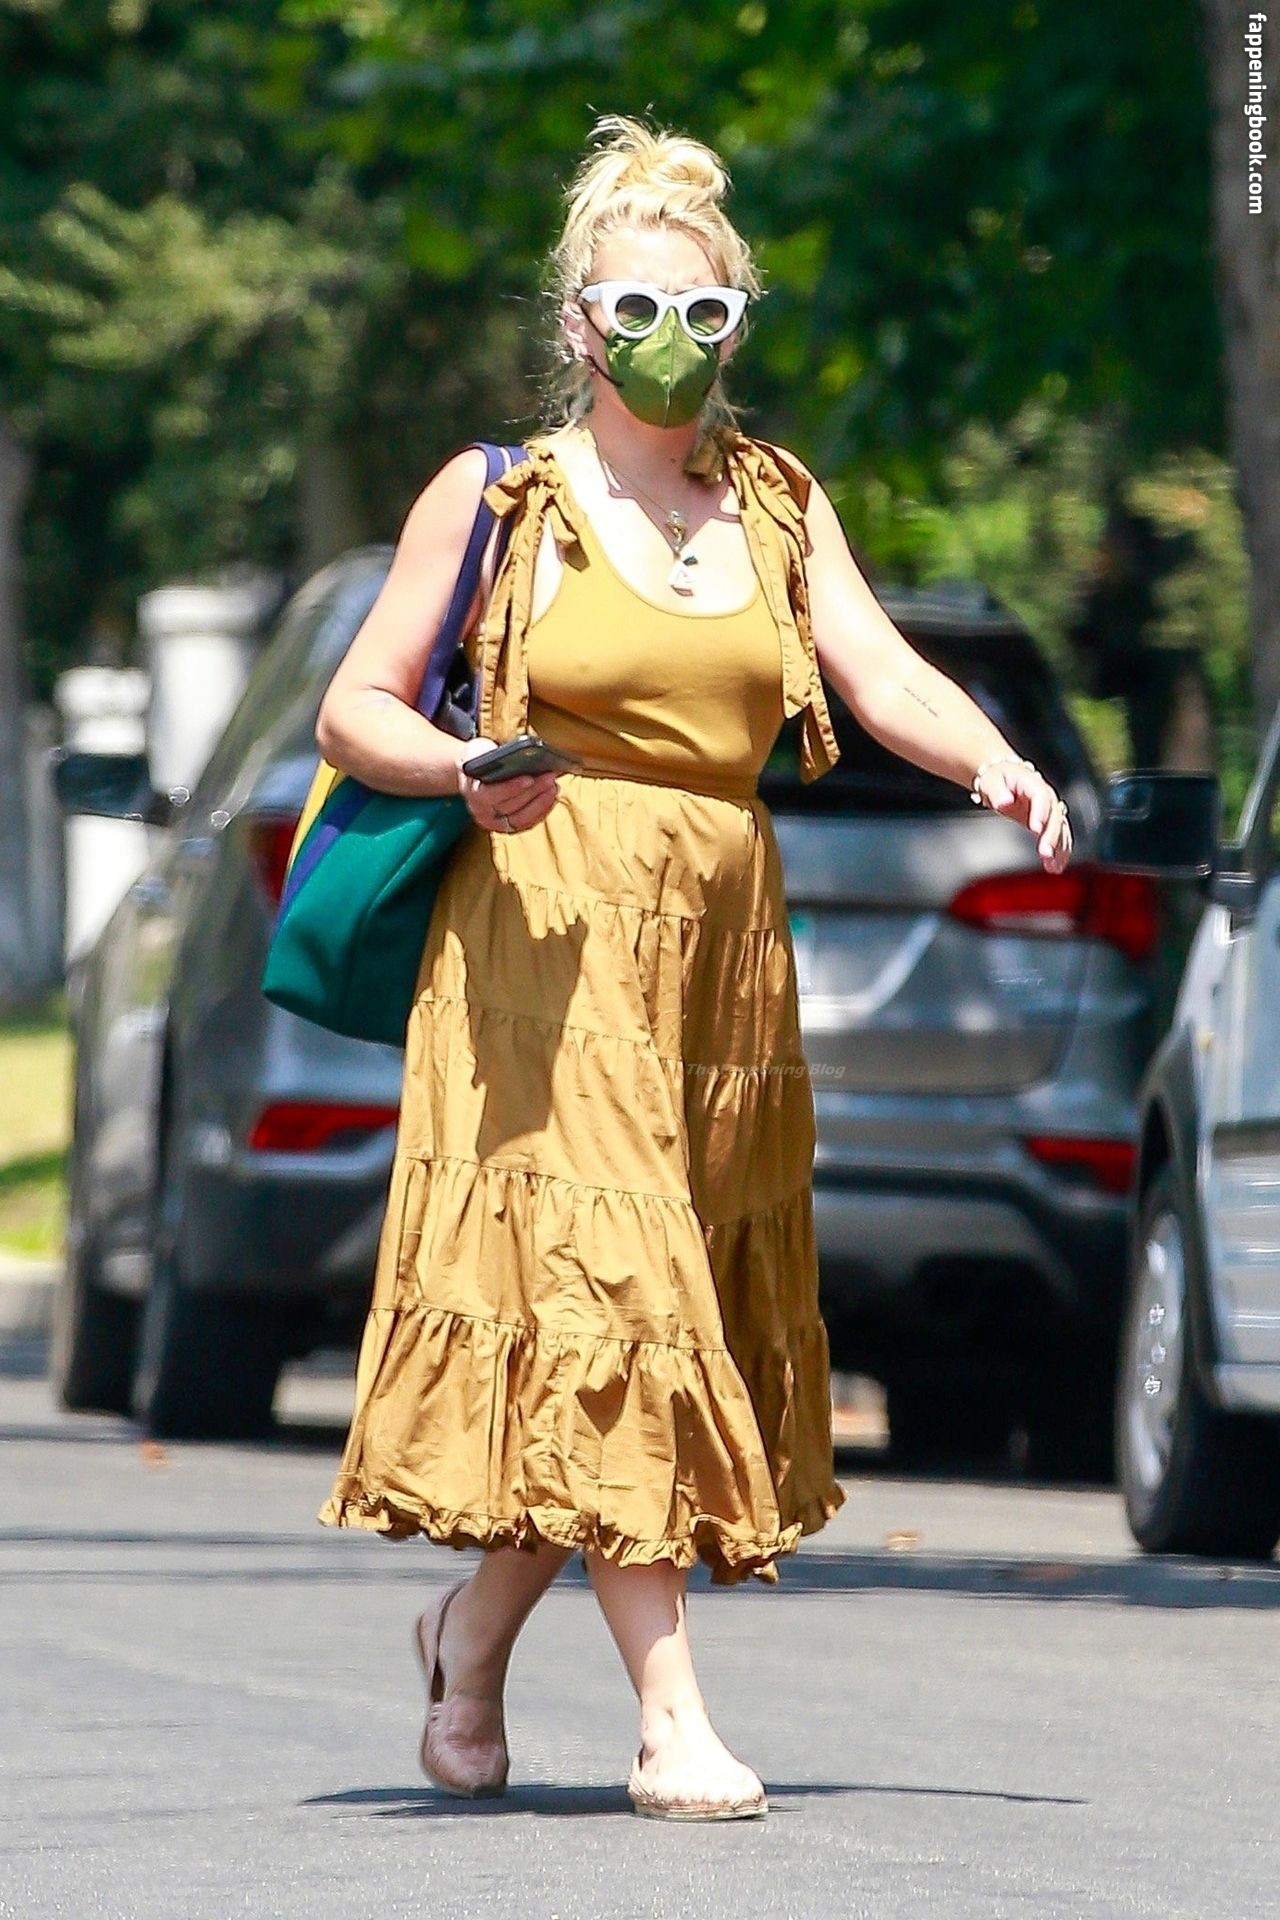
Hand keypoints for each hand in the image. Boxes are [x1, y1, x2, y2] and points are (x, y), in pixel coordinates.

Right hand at [457, 737, 561, 835]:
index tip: (530, 778)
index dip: (511, 788)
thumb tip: (513, 753)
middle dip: (533, 791)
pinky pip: (527, 823)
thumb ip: (488, 752)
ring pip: (521, 818)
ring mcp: (494, 822)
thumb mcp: (478, 749)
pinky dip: (542, 810)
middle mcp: (480, 811)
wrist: (473, 773)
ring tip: (553, 785)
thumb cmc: (479, 758)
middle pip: (510, 806)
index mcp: (471, 791)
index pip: (490, 795)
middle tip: (549, 776)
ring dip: (540, 802)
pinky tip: (552, 796)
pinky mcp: (508, 826)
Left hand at [975, 758, 1073, 872]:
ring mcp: (1050, 809)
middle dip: (1052, 836)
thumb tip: (1004, 802)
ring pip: (1061, 829)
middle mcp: (1047, 796)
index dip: (1040, 812)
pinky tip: (1056, 867)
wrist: (1004, 776)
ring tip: (1053, 866)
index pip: (1041, 796)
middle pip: (1055, 816)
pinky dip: (1060, 852)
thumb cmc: (997, 778)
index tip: (1036, 828)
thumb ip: (997, 792)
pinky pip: (1060, 837)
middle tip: (1045, 853)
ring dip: (1059, 848)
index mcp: (1033, 783)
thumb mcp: (991, 781)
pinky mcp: (1049, 822)